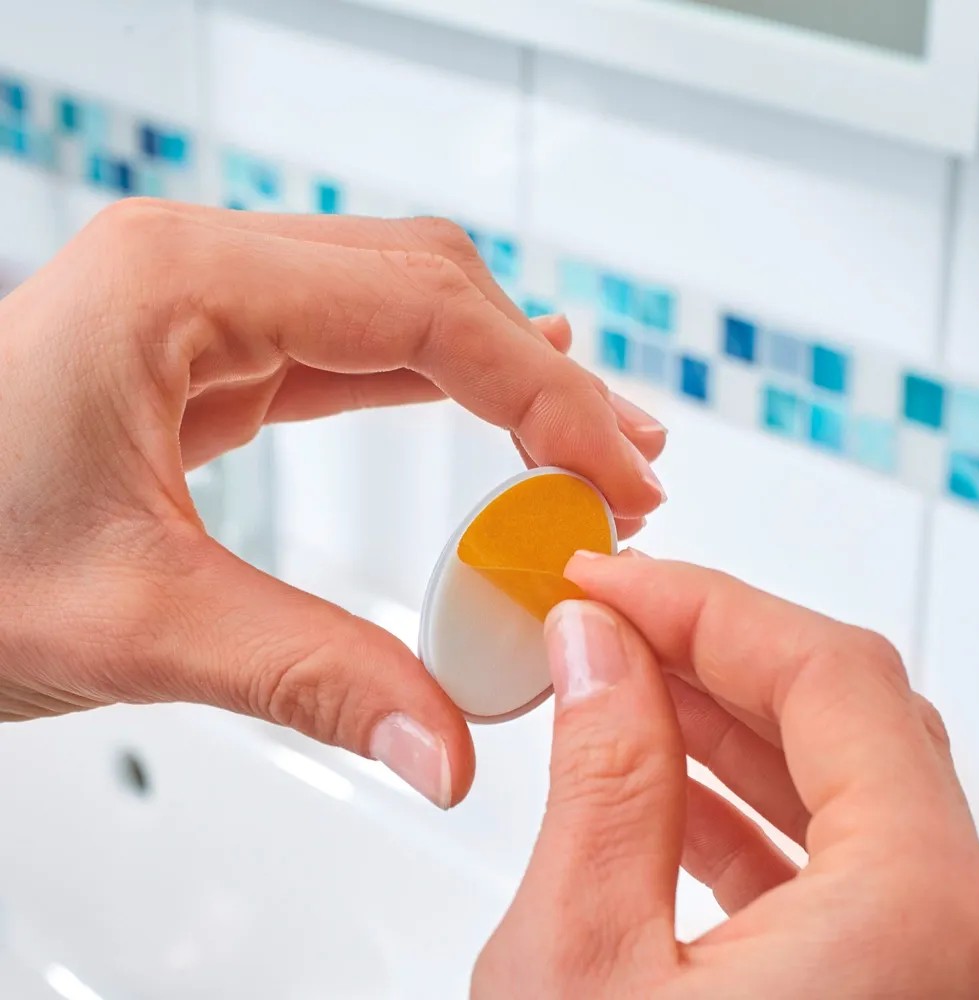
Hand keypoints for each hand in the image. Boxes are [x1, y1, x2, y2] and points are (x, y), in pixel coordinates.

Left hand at [0, 200, 665, 807]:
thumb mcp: (129, 622)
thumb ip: (306, 675)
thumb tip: (443, 746)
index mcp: (179, 287)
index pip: (424, 312)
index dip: (541, 395)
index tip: (613, 473)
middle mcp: (200, 269)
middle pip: (428, 285)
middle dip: (541, 377)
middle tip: (622, 466)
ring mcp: (205, 302)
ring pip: (400, 304)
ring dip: (504, 370)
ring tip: (585, 440)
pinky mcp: (207, 350)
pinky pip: (354, 344)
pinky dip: (440, 379)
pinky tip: (497, 404)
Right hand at [473, 554, 978, 996]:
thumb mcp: (578, 966)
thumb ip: (601, 779)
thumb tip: (595, 646)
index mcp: (916, 920)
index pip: (831, 675)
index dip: (704, 604)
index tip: (612, 580)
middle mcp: (961, 942)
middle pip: (849, 715)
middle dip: (712, 651)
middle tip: (610, 617)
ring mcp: (935, 969)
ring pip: (844, 785)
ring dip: (723, 723)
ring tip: (619, 684)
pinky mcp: (892, 992)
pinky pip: (837, 864)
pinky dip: (744, 808)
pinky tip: (658, 784)